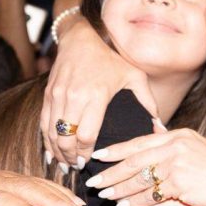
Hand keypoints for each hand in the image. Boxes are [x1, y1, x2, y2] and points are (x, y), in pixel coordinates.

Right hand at [41, 20, 157, 165]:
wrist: (82, 37)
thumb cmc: (112, 57)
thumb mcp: (135, 76)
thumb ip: (148, 103)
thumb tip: (161, 128)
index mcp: (96, 96)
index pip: (86, 135)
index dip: (86, 153)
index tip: (90, 162)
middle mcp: (73, 97)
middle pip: (66, 139)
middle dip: (71, 157)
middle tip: (78, 167)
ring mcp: (58, 96)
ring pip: (52, 133)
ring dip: (57, 152)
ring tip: (66, 165)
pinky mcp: (48, 94)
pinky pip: (44, 123)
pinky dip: (46, 141)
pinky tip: (52, 153)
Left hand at [87, 127, 205, 205]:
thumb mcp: (199, 150)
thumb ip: (176, 143)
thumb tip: (155, 131)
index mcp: (180, 134)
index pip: (140, 141)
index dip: (117, 149)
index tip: (99, 155)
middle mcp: (177, 145)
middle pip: (135, 159)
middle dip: (111, 171)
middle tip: (93, 179)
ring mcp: (178, 163)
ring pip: (139, 177)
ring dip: (118, 188)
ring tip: (104, 195)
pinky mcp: (180, 183)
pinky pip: (150, 194)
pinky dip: (134, 201)